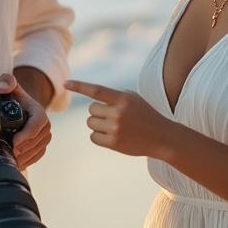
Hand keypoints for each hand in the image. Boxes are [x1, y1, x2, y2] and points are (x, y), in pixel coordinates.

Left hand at [0, 73, 50, 167]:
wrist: (21, 106)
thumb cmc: (15, 96)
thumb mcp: (10, 84)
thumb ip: (6, 81)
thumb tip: (1, 88)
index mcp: (39, 113)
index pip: (36, 125)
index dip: (26, 135)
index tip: (14, 142)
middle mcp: (45, 126)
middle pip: (37, 141)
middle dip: (24, 149)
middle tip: (9, 154)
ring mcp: (44, 137)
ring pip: (37, 150)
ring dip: (25, 157)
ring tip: (11, 161)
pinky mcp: (41, 146)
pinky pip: (37, 156)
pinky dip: (28, 161)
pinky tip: (17, 164)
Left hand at [63, 79, 177, 158]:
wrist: (162, 137)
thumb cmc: (145, 114)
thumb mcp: (133, 99)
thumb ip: (113, 96)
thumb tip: (90, 101)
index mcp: (123, 99)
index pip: (96, 90)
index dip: (80, 86)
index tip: (65, 83)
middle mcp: (118, 113)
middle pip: (91, 110)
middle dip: (98, 112)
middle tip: (112, 115)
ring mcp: (115, 129)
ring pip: (90, 123)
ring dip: (98, 124)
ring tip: (114, 126)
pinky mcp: (113, 143)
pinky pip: (93, 137)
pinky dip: (98, 136)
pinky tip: (112, 136)